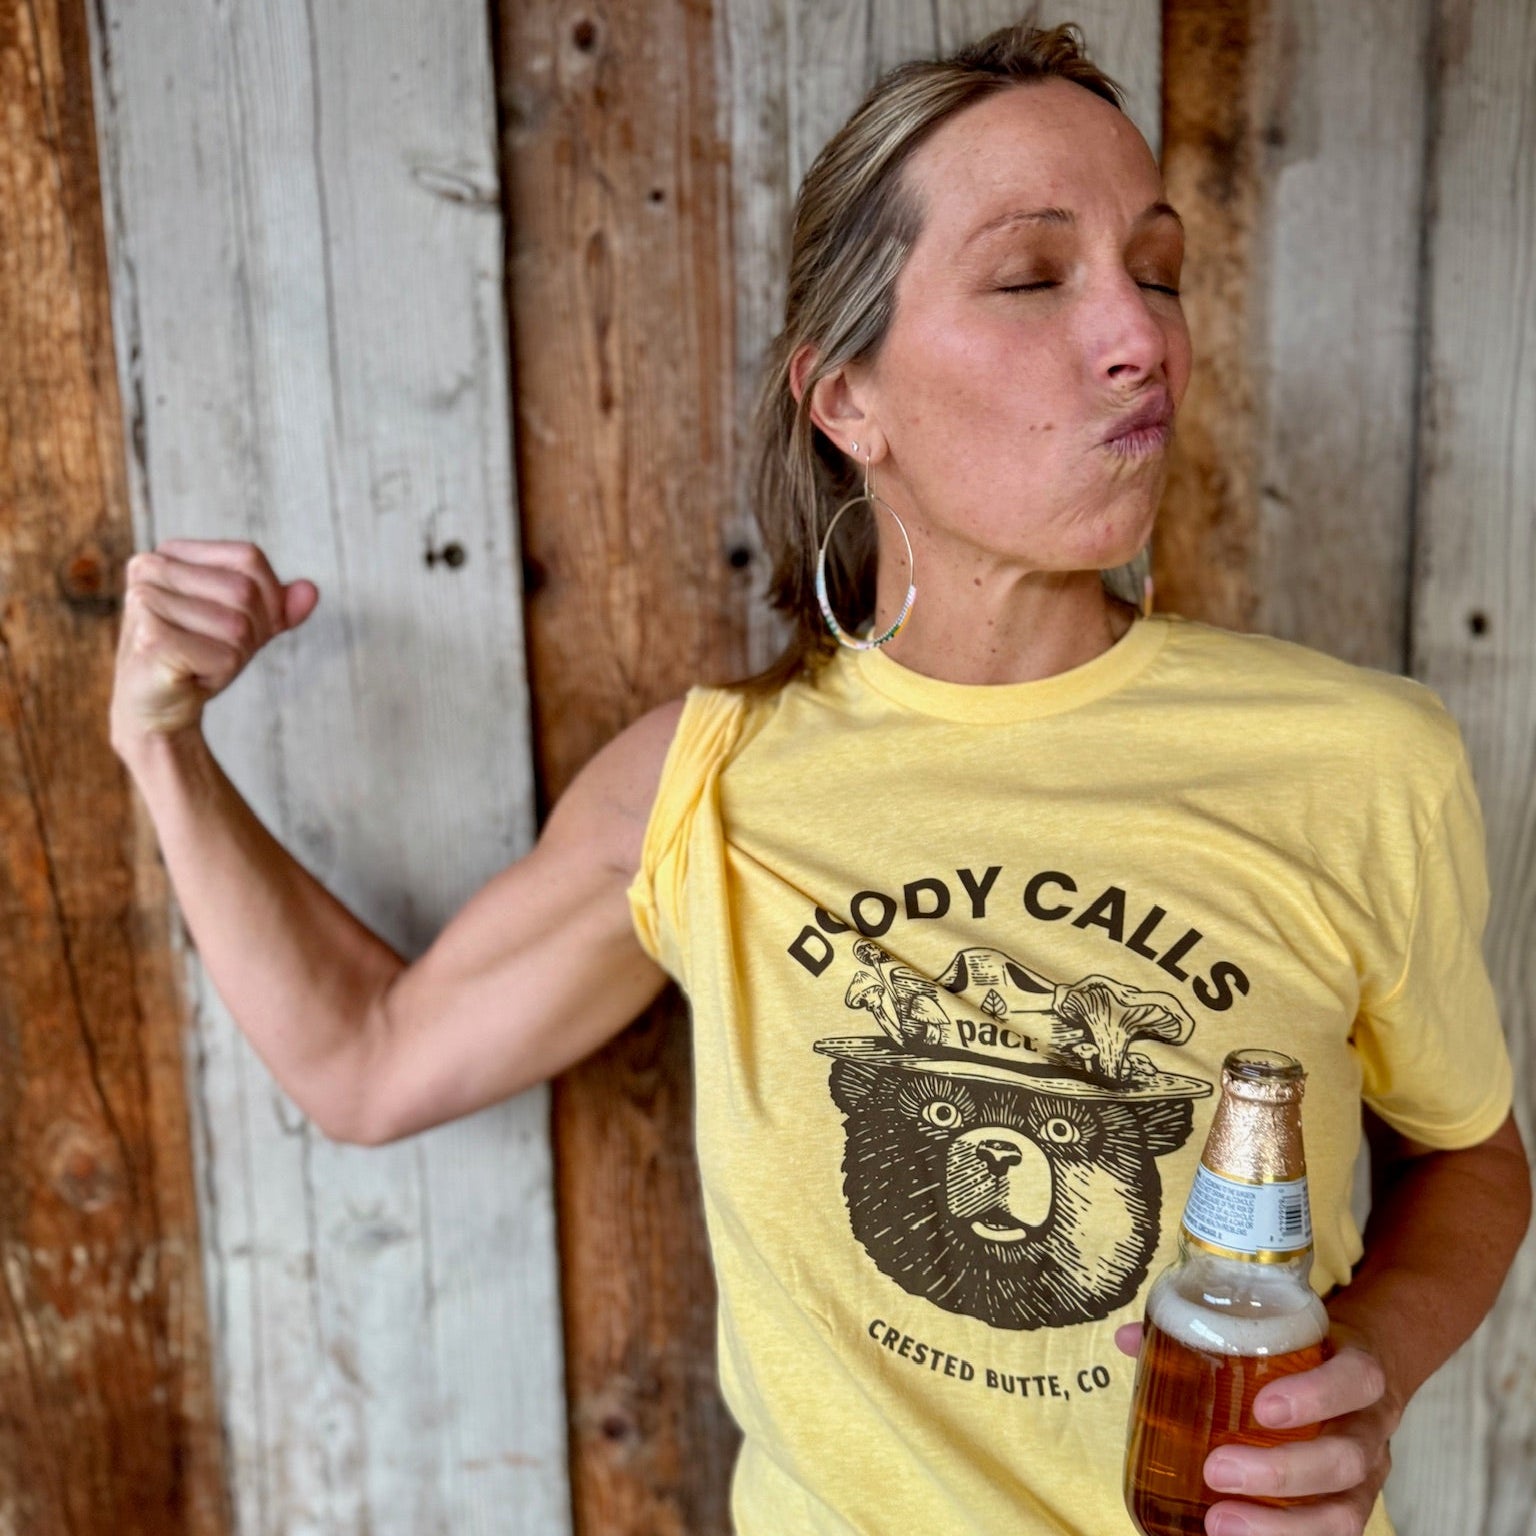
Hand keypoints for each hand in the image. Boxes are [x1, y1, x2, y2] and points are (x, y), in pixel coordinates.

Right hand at [111, 539, 318, 748]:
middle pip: (245, 591)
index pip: (249, 557)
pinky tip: (191, 678)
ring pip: (237, 627)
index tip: (244, 627)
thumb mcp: (246, 625)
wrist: (156, 709)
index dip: (268, 597)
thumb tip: (310, 591)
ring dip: (233, 656)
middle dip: (250, 632)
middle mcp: (151, 569)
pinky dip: (220, 675)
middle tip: (217, 652)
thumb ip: (279, 607)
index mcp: (171, 554)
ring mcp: (146, 602)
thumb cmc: (198, 658)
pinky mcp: (151, 640)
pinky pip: (224, 657)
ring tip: (201, 664)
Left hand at [1115, 1320, 1397, 1534]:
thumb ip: (1208, 1330)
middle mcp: (1368, 1428)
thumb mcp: (1278, 1330)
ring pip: (1344, 1512)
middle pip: (1347, 1459)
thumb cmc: (1306, 1351)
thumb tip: (1129, 1340)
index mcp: (1355, 1372)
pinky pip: (1333, 1535)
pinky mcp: (1350, 1507)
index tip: (1262, 1408)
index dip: (1316, 1395)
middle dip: (1281, 1472)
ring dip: (1281, 1526)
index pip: (1355, 1379)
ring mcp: (1366, 1476)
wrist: (1361, 1369)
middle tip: (1218, 1470)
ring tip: (1220, 1524)